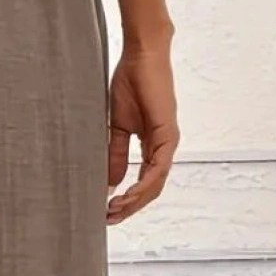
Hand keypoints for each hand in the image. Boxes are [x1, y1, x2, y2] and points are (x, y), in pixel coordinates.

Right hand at [106, 43, 179, 223]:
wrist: (141, 57)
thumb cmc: (130, 84)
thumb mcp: (117, 128)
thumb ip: (116, 155)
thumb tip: (112, 183)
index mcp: (153, 146)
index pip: (144, 182)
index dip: (128, 200)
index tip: (107, 211)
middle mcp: (164, 148)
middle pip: (151, 189)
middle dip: (130, 207)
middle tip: (109, 218)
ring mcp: (168, 142)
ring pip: (155, 183)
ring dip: (135, 200)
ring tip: (114, 210)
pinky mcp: (167, 134)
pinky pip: (157, 167)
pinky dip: (143, 184)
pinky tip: (128, 194)